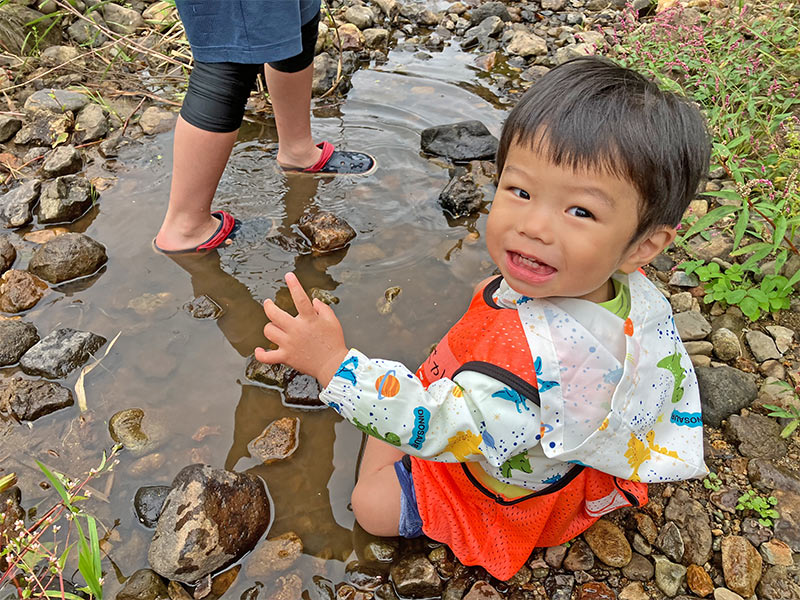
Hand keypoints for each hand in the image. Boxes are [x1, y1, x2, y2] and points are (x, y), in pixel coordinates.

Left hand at [255, 272, 347, 386]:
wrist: (333, 365)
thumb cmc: (334, 343)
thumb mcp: (333, 321)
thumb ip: (323, 308)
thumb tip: (313, 301)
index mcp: (309, 320)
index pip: (300, 298)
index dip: (294, 285)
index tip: (289, 276)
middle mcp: (296, 330)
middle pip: (274, 314)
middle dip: (268, 306)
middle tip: (268, 303)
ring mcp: (289, 344)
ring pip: (269, 331)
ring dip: (271, 328)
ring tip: (275, 327)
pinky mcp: (286, 357)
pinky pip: (267, 357)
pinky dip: (261, 354)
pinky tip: (259, 350)